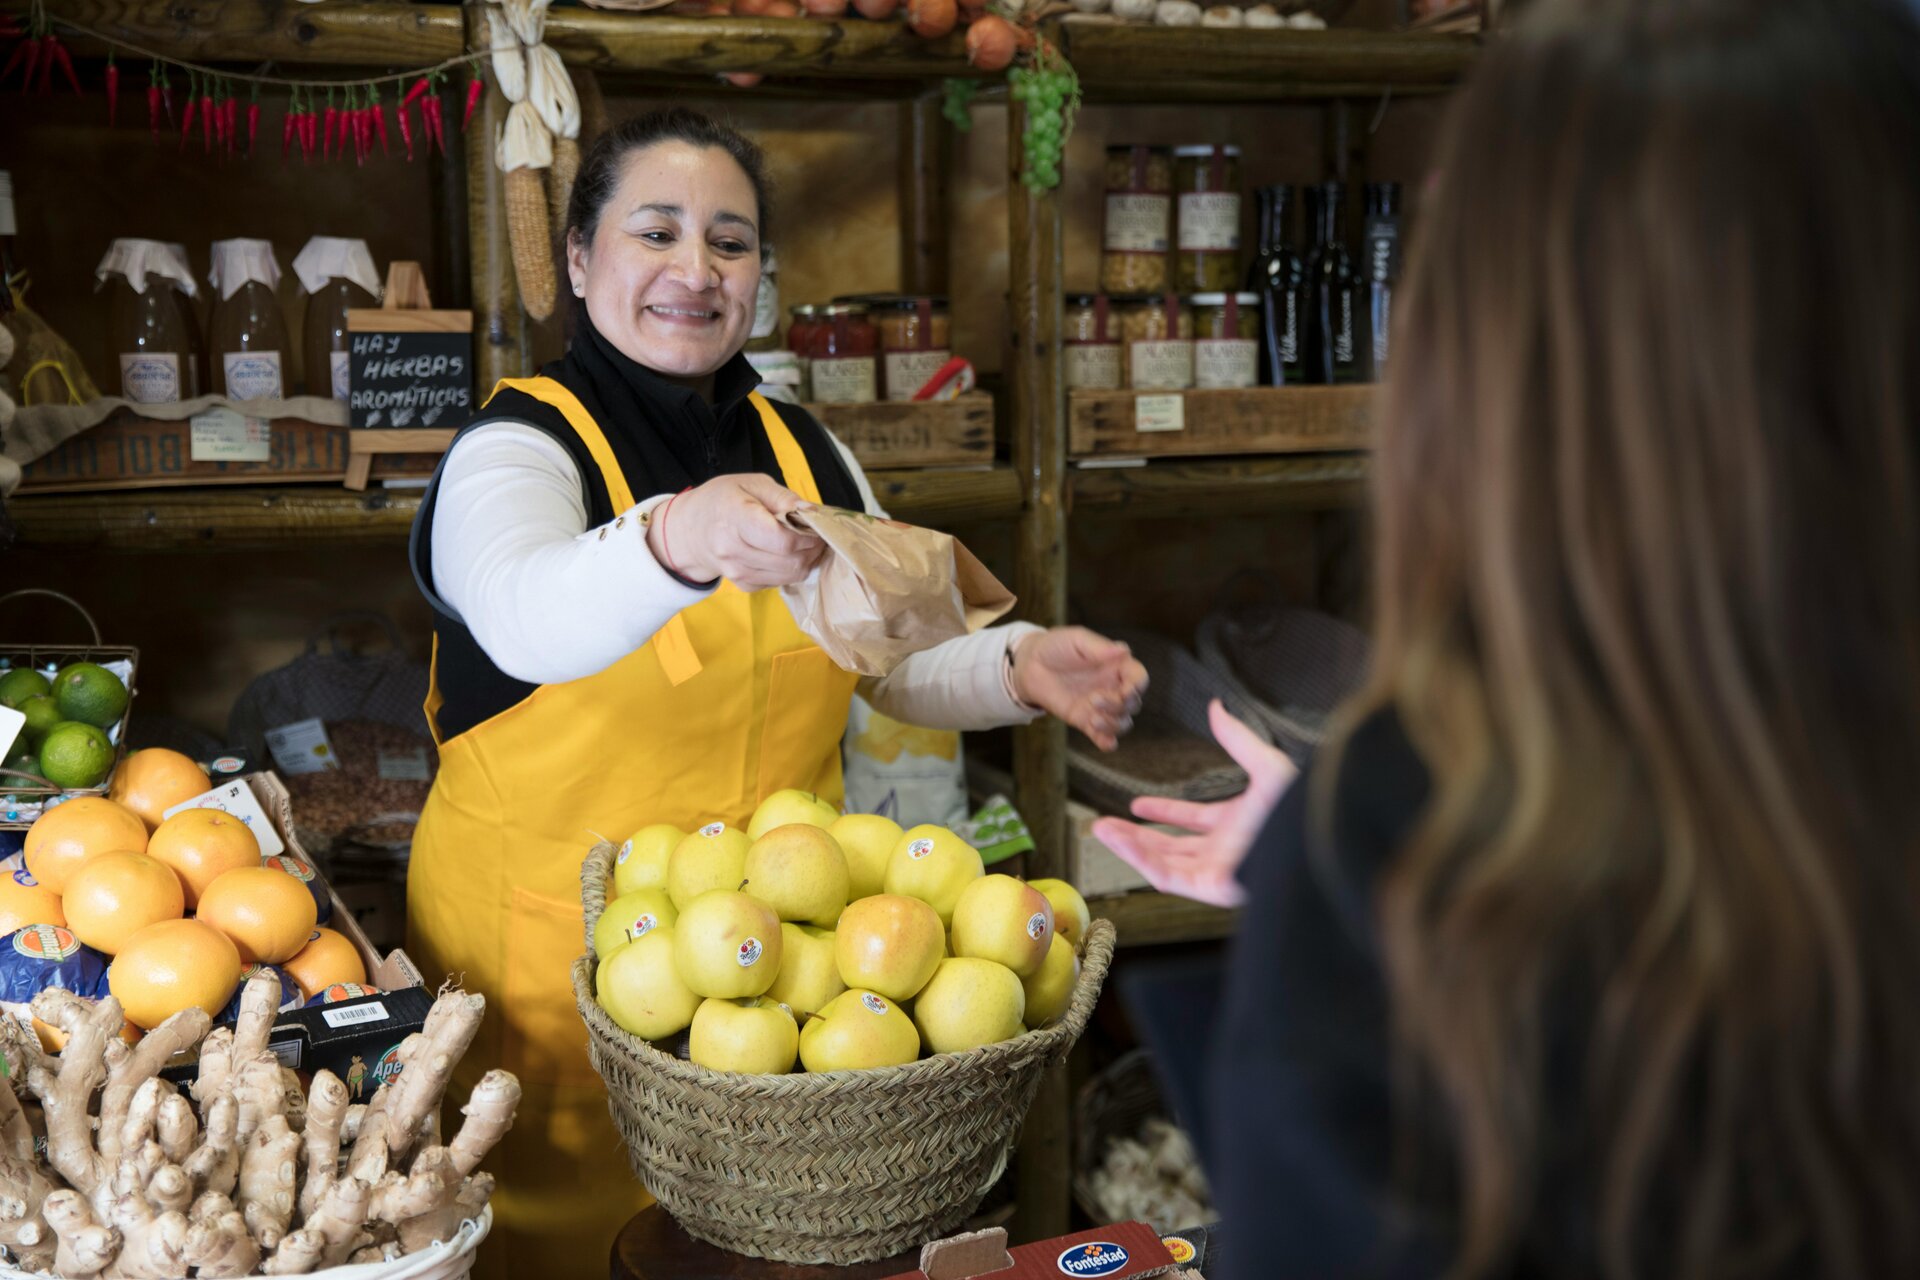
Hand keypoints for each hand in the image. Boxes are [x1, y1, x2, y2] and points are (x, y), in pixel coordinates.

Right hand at [649, 474, 824, 589]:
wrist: (690, 530)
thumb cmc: (721, 501)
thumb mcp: (751, 483)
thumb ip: (783, 497)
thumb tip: (811, 512)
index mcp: (735, 518)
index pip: (782, 540)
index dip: (807, 536)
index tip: (815, 526)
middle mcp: (733, 550)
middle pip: (790, 561)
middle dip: (812, 548)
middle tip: (816, 535)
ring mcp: (737, 572)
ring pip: (789, 575)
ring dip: (806, 560)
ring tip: (805, 543)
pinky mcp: (744, 585)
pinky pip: (780, 582)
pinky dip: (791, 569)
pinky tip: (787, 554)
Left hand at [1011, 627, 1148, 751]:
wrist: (1030, 666)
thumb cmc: (1056, 646)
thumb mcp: (1076, 640)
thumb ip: (1099, 647)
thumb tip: (1124, 649)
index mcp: (1117, 666)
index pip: (1139, 679)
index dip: (1137, 687)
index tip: (1126, 690)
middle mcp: (1113, 688)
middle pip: (1133, 704)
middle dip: (1119, 706)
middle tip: (1095, 699)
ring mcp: (1100, 707)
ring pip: (1123, 723)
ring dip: (1113, 724)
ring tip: (1092, 717)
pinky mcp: (1085, 721)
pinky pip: (1104, 738)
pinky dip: (1108, 743)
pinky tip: (1105, 743)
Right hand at [1089, 700, 1296, 907]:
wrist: (1314, 843)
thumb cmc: (1300, 809)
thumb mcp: (1267, 765)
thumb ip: (1237, 739)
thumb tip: (1216, 707)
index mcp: (1238, 824)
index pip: (1193, 821)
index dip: (1164, 812)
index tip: (1136, 805)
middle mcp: (1226, 850)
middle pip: (1171, 846)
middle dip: (1135, 835)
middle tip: (1103, 824)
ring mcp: (1217, 871)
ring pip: (1163, 862)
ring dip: (1129, 847)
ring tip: (1100, 830)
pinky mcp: (1211, 888)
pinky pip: (1168, 876)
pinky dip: (1141, 859)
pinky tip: (1121, 840)